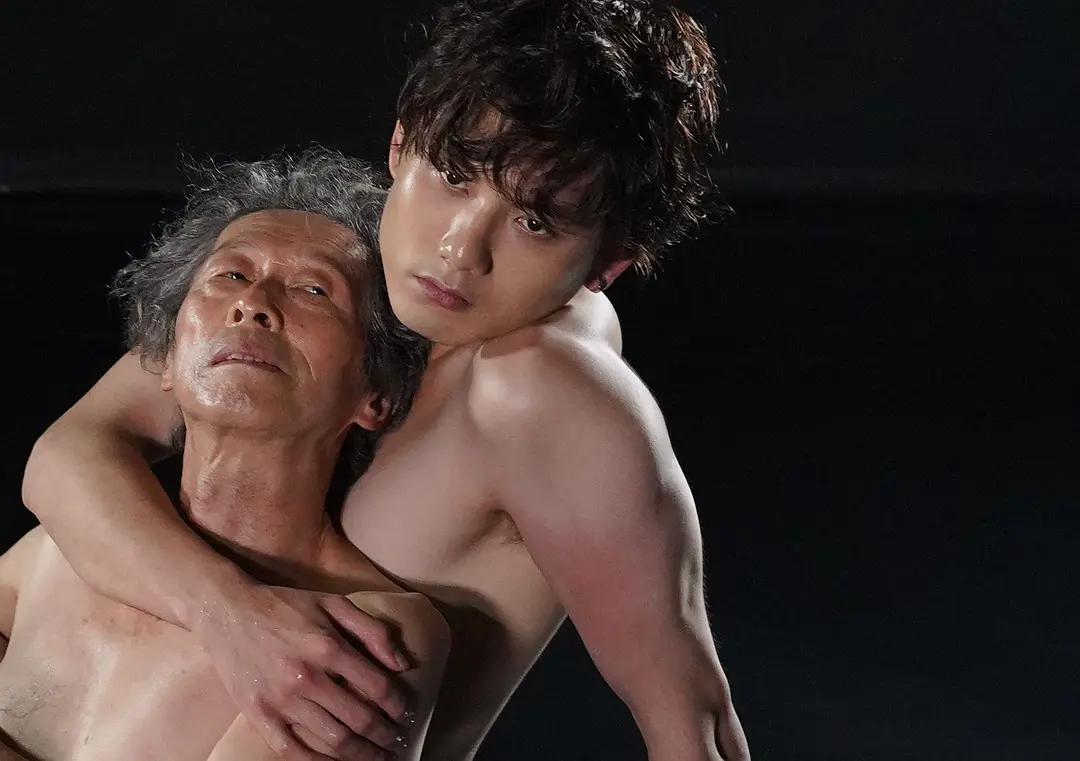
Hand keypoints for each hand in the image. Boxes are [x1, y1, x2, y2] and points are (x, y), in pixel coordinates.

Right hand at [194, 578, 412, 760]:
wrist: (228, 611)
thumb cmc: (286, 606)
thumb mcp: (334, 603)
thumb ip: (372, 631)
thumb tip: (403, 664)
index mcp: (328, 647)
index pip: (377, 687)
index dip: (398, 706)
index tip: (407, 714)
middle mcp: (307, 677)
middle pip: (360, 719)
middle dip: (385, 735)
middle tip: (398, 741)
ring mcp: (281, 700)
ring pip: (333, 739)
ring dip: (362, 754)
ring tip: (378, 756)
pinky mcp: (259, 715)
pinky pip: (292, 751)